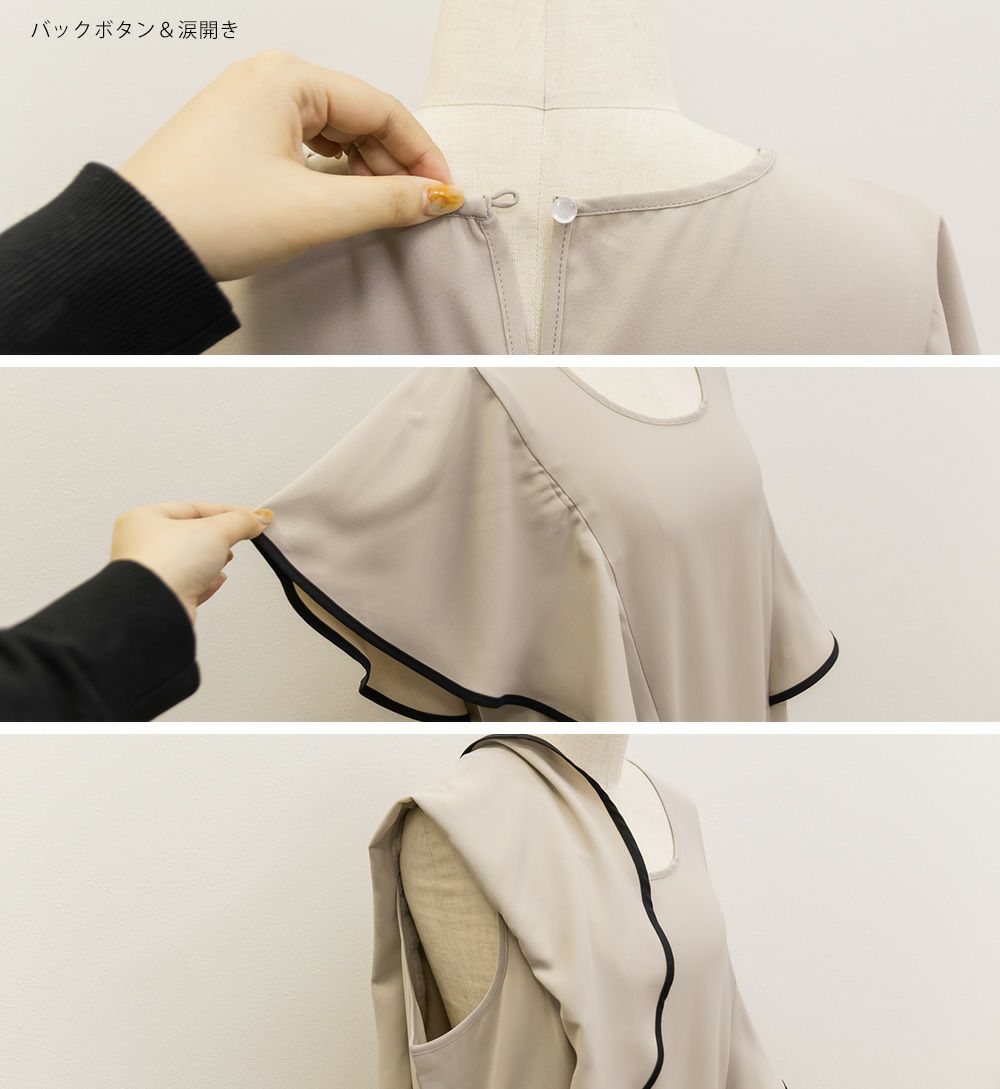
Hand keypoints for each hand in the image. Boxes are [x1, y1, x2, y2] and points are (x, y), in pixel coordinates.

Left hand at [110, 502, 272, 624]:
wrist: (156, 607)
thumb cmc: (166, 564)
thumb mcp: (215, 530)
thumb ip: (240, 521)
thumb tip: (256, 519)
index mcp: (143, 519)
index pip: (193, 508)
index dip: (226, 512)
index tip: (249, 517)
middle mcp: (141, 546)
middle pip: (190, 535)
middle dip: (216, 537)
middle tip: (237, 535)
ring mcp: (151, 574)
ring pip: (188, 561)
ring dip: (210, 560)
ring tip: (225, 558)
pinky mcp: (162, 598)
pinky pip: (186, 585)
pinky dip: (204, 582)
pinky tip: (215, 580)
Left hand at [119, 51, 463, 280]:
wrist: (139, 243)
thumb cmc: (210, 215)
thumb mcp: (314, 210)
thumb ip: (385, 201)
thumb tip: (433, 197)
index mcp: (287, 77)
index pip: (380, 108)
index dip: (421, 153)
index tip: (445, 192)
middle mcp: (267, 79)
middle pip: (357, 114)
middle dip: (394, 162)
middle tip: (420, 207)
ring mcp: (247, 104)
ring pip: (331, 129)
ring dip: (365, 167)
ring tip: (385, 207)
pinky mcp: (235, 134)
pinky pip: (302, 141)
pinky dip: (332, 168)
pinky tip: (344, 193)